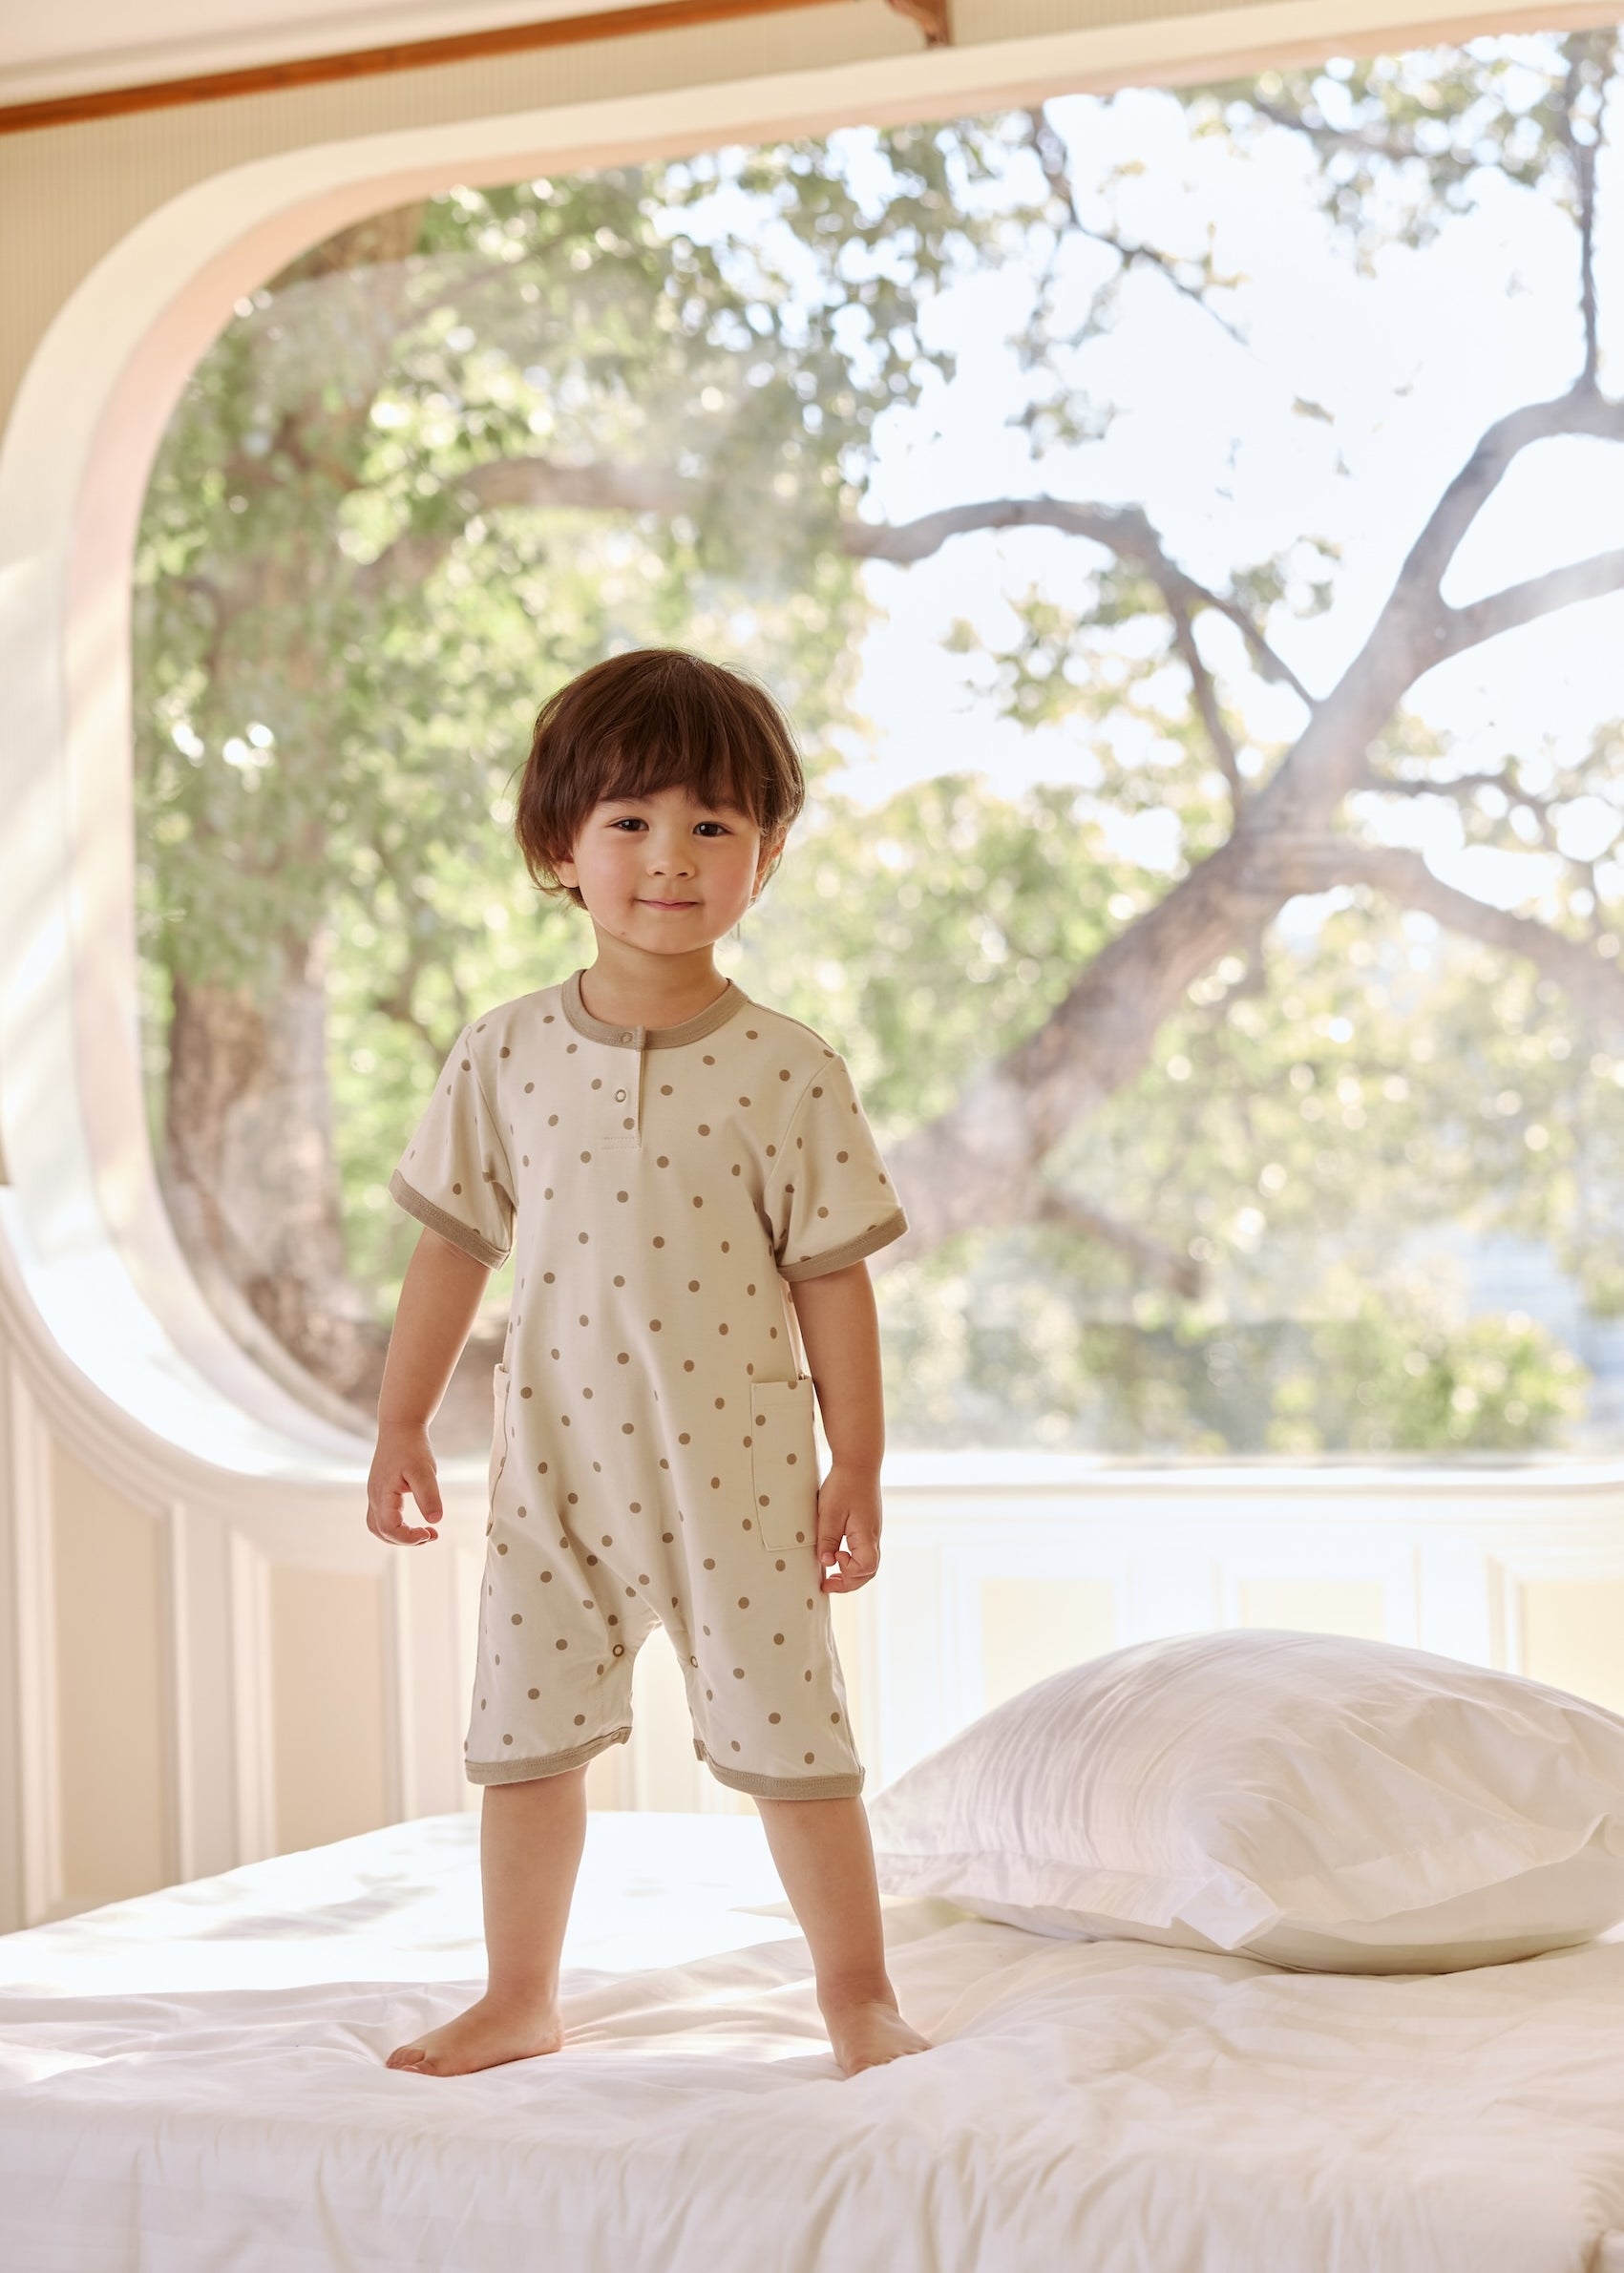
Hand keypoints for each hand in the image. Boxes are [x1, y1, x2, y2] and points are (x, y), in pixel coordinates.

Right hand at [367, 1424, 442, 1545]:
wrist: (400, 1427)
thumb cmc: (412, 1448)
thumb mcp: (425, 1472)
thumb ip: (429, 1496)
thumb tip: (435, 1521)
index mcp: (383, 1495)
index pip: (390, 1529)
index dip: (410, 1537)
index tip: (431, 1532)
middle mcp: (375, 1497)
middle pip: (382, 1533)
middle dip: (406, 1540)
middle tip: (431, 1534)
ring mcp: (375, 1494)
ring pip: (378, 1527)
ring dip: (398, 1535)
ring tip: (422, 1532)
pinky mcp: (379, 1491)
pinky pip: (381, 1517)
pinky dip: (395, 1525)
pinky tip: (412, 1520)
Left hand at [815, 1462, 881, 1592]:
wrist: (859, 1462)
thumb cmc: (844, 1484)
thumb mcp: (829, 1512)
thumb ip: (828, 1539)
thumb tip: (826, 1563)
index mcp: (866, 1535)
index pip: (865, 1569)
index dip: (847, 1573)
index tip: (832, 1560)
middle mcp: (874, 1536)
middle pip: (869, 1572)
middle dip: (848, 1583)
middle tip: (827, 1585)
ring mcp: (873, 1532)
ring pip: (868, 1563)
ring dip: (851, 1574)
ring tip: (831, 1576)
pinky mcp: (868, 1526)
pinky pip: (865, 1552)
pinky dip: (853, 1562)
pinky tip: (838, 1556)